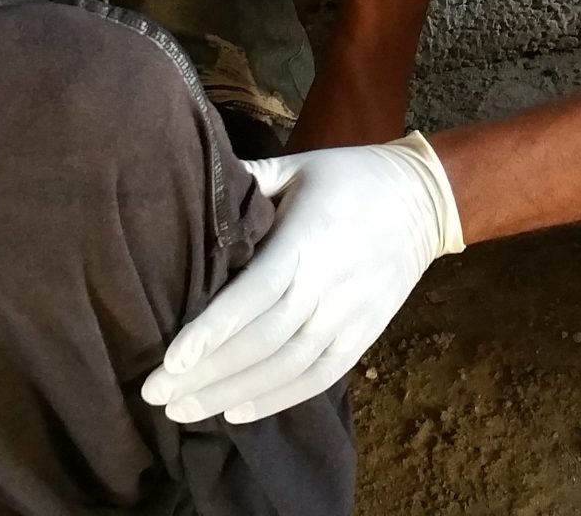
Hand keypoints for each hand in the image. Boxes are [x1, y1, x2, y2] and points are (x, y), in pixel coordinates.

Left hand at [140, 134, 464, 423]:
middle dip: (207, 375)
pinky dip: (278, 399)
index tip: (170, 360)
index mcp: (309, 240)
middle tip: (155, 395)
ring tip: (182, 410)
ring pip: (287, 367)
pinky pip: (319, 377)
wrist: (425, 199)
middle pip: (263, 342)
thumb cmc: (348, 177)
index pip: (256, 295)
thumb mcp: (297, 166)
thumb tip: (186, 181)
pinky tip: (236, 413)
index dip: (213, 330)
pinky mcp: (364, 335)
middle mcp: (330, 285)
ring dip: (232, 393)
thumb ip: (246, 181)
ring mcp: (351, 316)